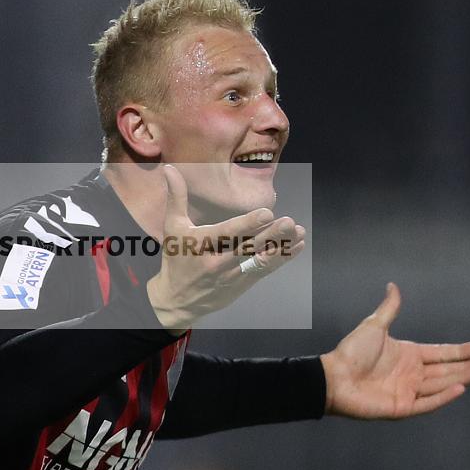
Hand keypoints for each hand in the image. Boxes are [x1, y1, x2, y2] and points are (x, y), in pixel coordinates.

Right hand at [146, 165, 305, 332]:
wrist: (176, 300)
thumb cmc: (176, 259)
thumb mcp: (173, 227)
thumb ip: (176, 197)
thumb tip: (170, 169)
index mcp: (201, 244)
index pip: (227, 233)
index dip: (248, 224)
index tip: (267, 213)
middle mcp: (218, 261)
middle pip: (247, 247)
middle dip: (270, 235)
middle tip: (288, 222)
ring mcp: (232, 275)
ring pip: (260, 260)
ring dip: (281, 247)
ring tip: (299, 233)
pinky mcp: (242, 284)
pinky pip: (264, 271)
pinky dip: (281, 259)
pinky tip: (297, 247)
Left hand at [320, 283, 469, 418]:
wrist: (334, 376)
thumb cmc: (352, 352)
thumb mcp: (374, 326)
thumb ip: (389, 308)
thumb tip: (393, 286)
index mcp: (407, 355)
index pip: (439, 353)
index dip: (459, 351)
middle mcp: (411, 373)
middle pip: (445, 370)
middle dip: (466, 367)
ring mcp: (408, 391)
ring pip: (440, 385)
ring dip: (461, 379)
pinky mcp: (402, 407)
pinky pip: (427, 402)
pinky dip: (443, 396)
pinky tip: (460, 388)